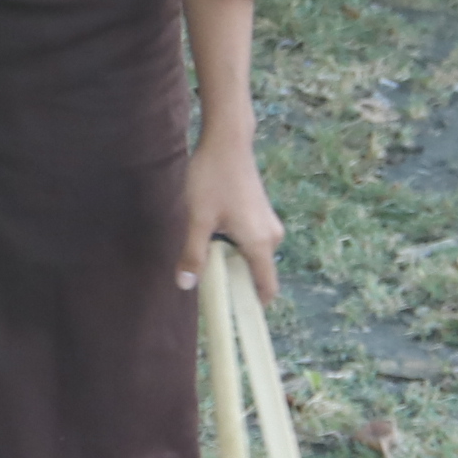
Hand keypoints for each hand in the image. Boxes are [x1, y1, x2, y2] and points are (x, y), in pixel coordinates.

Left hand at [176, 134, 281, 304]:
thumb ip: (193, 253)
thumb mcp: (197, 218)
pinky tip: (211, 234)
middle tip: (206, 282)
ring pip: (251, 255)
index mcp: (260, 243)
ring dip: (231, 259)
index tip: (234, 316)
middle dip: (234, 280)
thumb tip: (186, 285)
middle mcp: (271, 236)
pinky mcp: (261, 213)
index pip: (266, 287)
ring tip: (204, 254)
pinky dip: (233, 245)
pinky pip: (250, 240)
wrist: (227, 141)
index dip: (252, 305)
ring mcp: (268, 223)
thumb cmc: (212, 178)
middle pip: (256, 272)